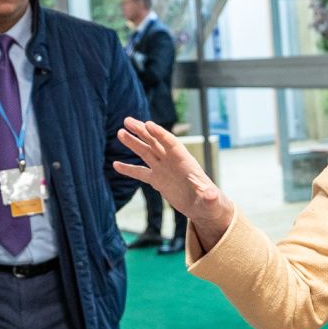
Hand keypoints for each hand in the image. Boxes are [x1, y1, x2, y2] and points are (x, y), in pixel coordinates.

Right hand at [113, 117, 234, 249]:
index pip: (171, 143)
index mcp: (185, 162)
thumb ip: (209, 196)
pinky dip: (129, 169)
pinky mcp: (158, 180)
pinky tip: (115, 165)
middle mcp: (172, 162)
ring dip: (133, 143)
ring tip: (120, 133)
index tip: (148, 124)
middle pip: (155, 142)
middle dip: (142, 131)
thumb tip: (211, 195)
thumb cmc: (210, 202)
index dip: (160, 134)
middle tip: (127, 120)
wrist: (203, 207)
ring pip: (146, 152)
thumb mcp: (210, 200)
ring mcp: (164, 170)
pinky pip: (141, 173)